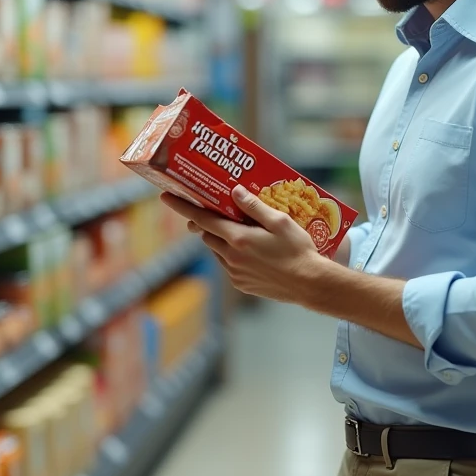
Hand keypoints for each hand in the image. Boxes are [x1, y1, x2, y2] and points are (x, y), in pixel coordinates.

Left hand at [159, 186, 327, 303]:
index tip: (166, 197)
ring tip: (245, 233)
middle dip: (208, 223)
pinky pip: (229, 265)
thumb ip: (254, 207)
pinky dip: (234, 255)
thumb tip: (234, 191)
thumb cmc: (298, 250)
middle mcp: (231, 256)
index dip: (182, 207)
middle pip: (207, 234)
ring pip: (218, 250)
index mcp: (238, 238)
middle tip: (218, 212)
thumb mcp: (280, 221)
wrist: (310, 283)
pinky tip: (255, 253)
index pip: (202, 219)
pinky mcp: (241, 283)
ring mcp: (235, 272)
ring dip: (223, 240)